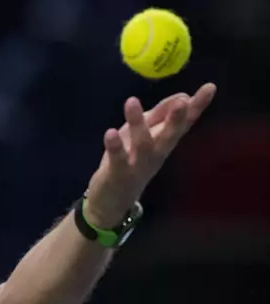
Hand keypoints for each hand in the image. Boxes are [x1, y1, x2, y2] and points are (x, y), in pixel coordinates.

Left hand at [84, 83, 216, 227]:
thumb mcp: (145, 134)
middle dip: (177, 119)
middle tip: (183, 102)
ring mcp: (138, 165)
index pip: (184, 122)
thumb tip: (182, 96)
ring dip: (138, 123)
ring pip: (142, 145)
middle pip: (169, 136)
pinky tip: (110, 132)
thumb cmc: (131, 160)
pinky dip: (115, 147)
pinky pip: (118, 159)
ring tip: (131, 101)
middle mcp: (156, 154)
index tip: (210, 87)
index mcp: (164, 142)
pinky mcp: (118, 173)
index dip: (197, 106)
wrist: (113, 200)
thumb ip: (160, 115)